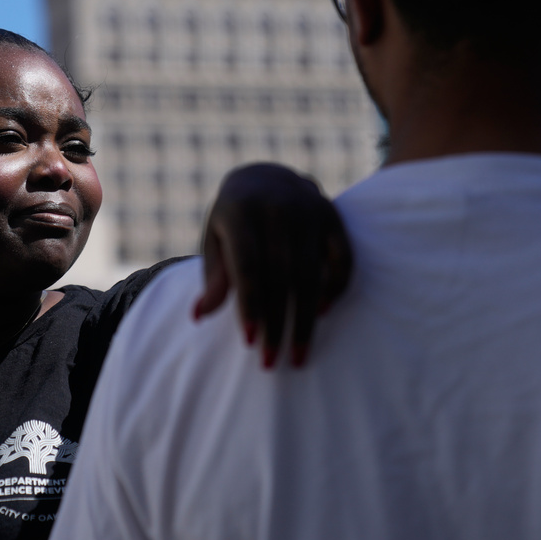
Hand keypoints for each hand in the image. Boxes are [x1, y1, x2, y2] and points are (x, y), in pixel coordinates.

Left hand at [193, 163, 351, 367]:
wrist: (266, 178)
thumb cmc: (232, 221)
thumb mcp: (215, 240)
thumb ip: (213, 277)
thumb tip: (198, 315)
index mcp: (241, 211)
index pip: (248, 267)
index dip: (250, 306)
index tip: (249, 342)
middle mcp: (279, 208)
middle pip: (281, 277)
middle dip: (277, 324)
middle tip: (270, 361)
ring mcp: (310, 210)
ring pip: (312, 275)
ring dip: (306, 320)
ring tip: (297, 355)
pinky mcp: (334, 217)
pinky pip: (343, 260)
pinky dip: (335, 289)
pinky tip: (322, 314)